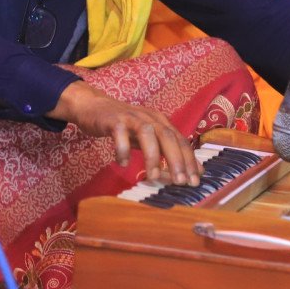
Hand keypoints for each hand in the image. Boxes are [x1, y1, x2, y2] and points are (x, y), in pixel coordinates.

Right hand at [47, 81, 199, 185]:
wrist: (94, 107)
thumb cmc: (124, 125)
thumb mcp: (147, 137)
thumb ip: (163, 151)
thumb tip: (183, 172)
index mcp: (161, 122)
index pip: (180, 141)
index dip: (189, 160)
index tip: (195, 181)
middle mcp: (149, 118)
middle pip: (168, 137)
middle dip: (177, 160)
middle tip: (181, 182)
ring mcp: (131, 118)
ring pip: (147, 134)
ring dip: (152, 156)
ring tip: (152, 177)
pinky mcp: (113, 120)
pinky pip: (120, 134)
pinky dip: (122, 150)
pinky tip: (122, 164)